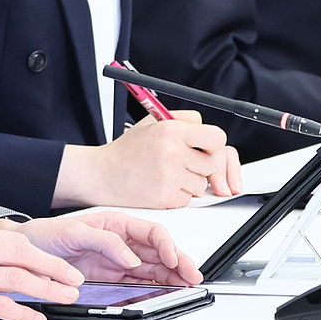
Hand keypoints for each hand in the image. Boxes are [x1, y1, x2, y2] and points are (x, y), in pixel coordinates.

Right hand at [0, 223, 86, 319]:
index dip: (46, 255)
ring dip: (47, 290)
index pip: (16, 241)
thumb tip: (12, 260)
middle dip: (54, 269)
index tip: (62, 265)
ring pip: (16, 279)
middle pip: (22, 256)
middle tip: (74, 281)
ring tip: (64, 298)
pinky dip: (23, 314)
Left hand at [16, 212, 201, 287]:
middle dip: (178, 264)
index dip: (167, 245)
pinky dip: (153, 290)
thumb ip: (105, 241)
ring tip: (185, 288)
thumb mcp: (73, 232)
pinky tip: (163, 295)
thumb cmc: (44, 235)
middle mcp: (121, 244)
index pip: (152, 233)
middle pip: (159, 253)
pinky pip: (137, 285)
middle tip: (192, 278)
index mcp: (116, 225)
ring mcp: (117, 263)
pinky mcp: (110, 280)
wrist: (23, 253)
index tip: (172, 259)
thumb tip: (131, 258)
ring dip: (171, 279)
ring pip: (153, 271)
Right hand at [52, 111, 241, 208]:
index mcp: (171, 130)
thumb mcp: (152, 123)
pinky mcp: (167, 196)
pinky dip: (178, 195)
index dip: (214, 144)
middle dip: (202, 165)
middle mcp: (173, 152)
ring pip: (201, 183)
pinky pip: (188, 198)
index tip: (206, 148)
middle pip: (212, 163)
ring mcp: (171, 176)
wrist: (103, 174)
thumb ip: (183, 121)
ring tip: (168, 174)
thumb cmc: (127, 150)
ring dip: (190, 182)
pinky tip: (161, 186)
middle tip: (184, 163)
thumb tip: (207, 129)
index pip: (217, 137)